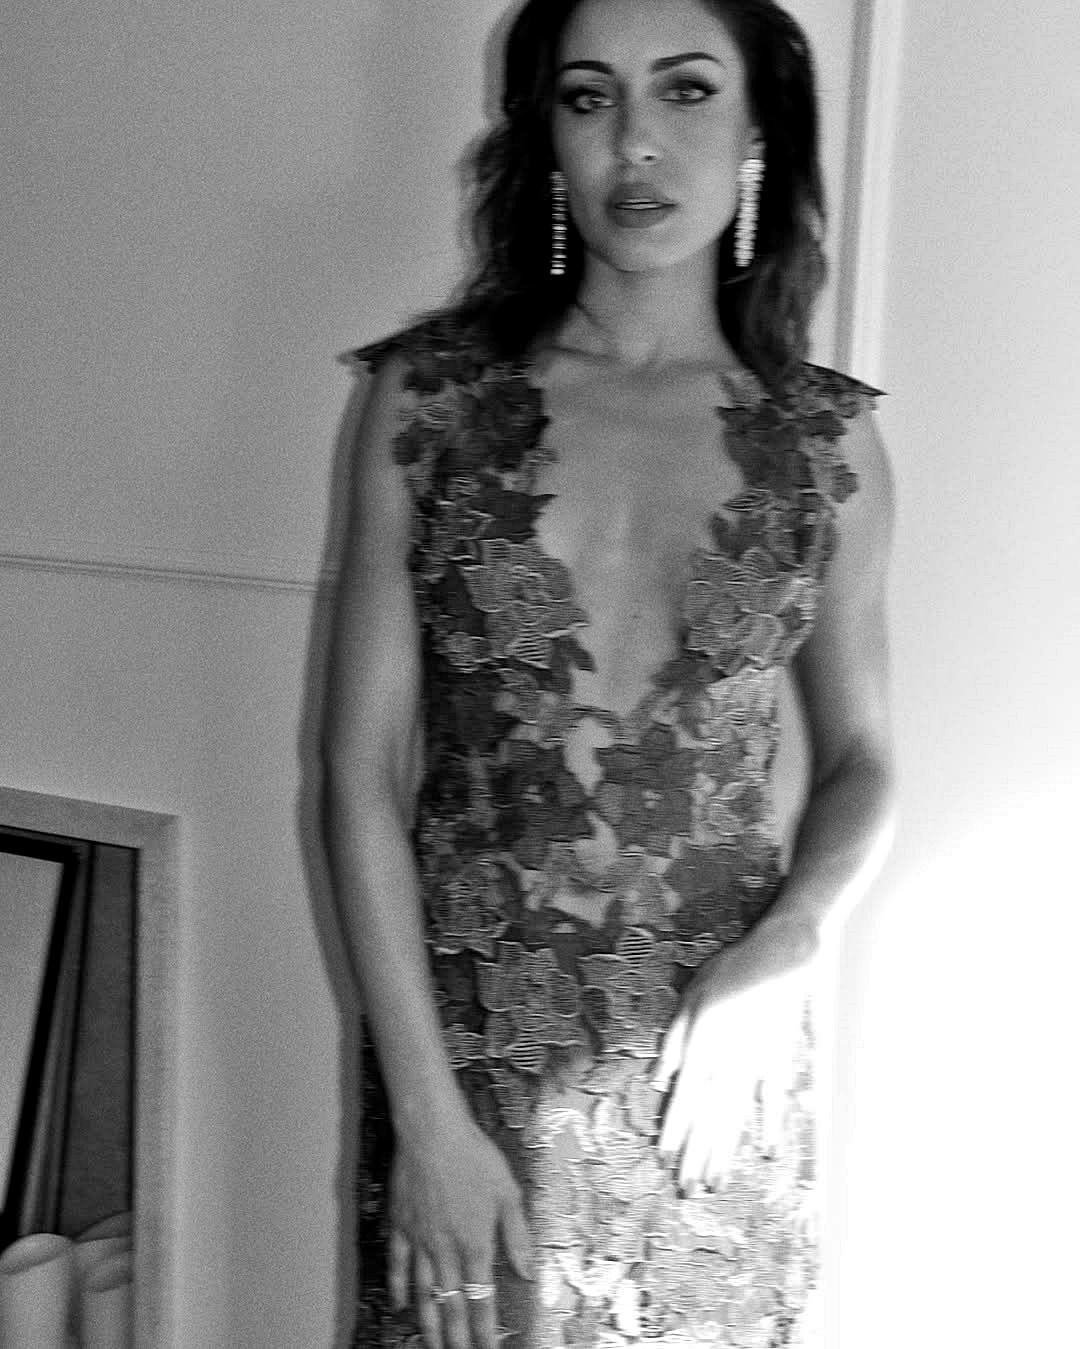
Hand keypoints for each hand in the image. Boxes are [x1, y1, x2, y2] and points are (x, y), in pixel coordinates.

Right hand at [388, 1117, 533, 1348]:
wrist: (433, 1132)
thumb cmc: (473, 1156)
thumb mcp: (508, 1192)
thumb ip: (518, 1236)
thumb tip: (528, 1271)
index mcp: (476, 1243)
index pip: (481, 1299)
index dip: (485, 1329)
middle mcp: (446, 1248)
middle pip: (451, 1303)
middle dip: (456, 1336)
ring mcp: (420, 1239)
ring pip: (423, 1291)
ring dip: (429, 1322)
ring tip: (432, 1343)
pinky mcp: (401, 1225)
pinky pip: (397, 1264)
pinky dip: (398, 1287)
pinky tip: (401, 1303)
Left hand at [652, 915, 817, 1193]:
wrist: (782, 957)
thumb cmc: (731, 970)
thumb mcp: (692, 995)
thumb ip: (675, 1040)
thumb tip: (659, 1082)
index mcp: (704, 1045)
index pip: (685, 1098)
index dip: (675, 1129)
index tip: (664, 1159)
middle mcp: (730, 1063)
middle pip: (710, 1118)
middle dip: (697, 1155)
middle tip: (687, 1191)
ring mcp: (758, 1067)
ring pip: (737, 1117)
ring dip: (725, 1151)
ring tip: (716, 1183)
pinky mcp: (778, 1062)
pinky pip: (771, 1101)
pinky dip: (769, 1126)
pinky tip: (766, 1153)